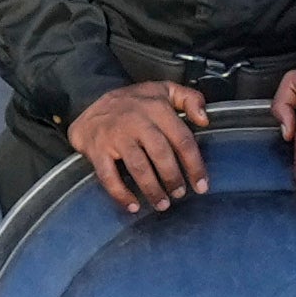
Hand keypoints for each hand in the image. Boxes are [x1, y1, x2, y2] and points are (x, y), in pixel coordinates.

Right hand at [67, 80, 213, 213]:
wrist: (90, 105)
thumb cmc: (133, 103)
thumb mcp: (164, 90)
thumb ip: (190, 98)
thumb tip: (205, 119)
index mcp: (157, 107)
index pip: (182, 139)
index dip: (194, 165)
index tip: (202, 185)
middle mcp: (136, 120)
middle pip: (161, 154)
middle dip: (173, 178)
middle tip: (179, 194)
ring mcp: (115, 135)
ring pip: (138, 167)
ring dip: (152, 189)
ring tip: (162, 204)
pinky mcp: (97, 149)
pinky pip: (109, 176)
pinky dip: (121, 194)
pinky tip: (133, 205)